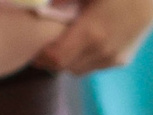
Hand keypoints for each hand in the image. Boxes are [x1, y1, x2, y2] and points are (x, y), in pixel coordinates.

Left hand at [33, 0, 152, 73]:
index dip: (40, 55)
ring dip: (66, 59)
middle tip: (40, 42)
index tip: (30, 43)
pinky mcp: (122, 60)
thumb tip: (38, 8)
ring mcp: (114, 59)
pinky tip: (81, 42)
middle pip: (65, 67)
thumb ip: (62, 1)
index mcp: (92, 34)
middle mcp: (103, 52)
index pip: (56, 58)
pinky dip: (82, 58)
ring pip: (78, 69)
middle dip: (50, 59)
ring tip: (59, 42)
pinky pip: (93, 66)